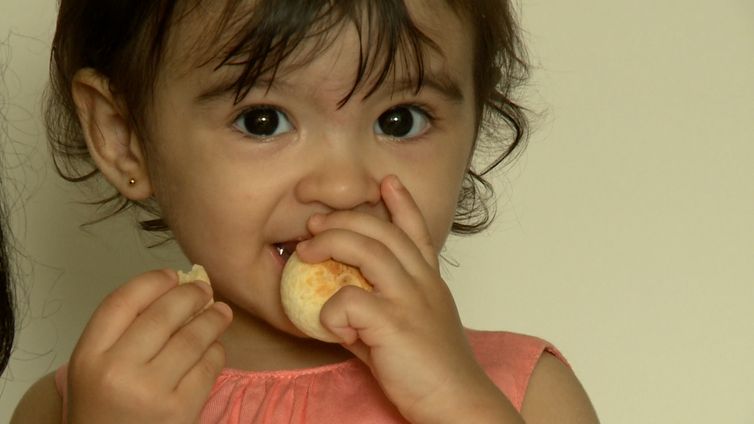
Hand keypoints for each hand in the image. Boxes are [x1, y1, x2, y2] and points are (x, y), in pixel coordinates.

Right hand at [66, 269, 232, 423]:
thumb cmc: (105, 408)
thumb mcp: (94, 368)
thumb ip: (123, 331)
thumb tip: (174, 288)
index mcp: (89, 356)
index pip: (123, 301)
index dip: (152, 281)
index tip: (172, 275)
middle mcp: (118, 371)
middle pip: (163, 314)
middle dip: (190, 294)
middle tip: (204, 289)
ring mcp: (151, 391)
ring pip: (192, 338)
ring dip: (213, 319)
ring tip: (221, 313)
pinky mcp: (181, 410)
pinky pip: (208, 366)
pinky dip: (216, 351)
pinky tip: (214, 347)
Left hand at [296, 176, 518, 422]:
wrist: (457, 403)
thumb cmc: (431, 371)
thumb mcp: (409, 328)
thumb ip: (377, 309)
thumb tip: (339, 305)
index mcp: (428, 281)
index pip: (416, 230)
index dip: (401, 203)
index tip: (386, 182)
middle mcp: (422, 282)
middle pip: (382, 231)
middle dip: (345, 218)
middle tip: (315, 223)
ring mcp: (410, 299)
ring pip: (367, 249)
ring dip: (331, 242)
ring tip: (305, 250)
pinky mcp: (395, 323)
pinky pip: (348, 301)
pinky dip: (330, 310)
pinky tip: (330, 327)